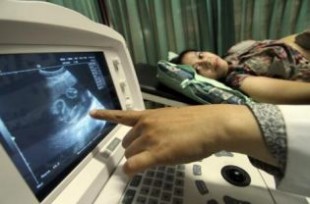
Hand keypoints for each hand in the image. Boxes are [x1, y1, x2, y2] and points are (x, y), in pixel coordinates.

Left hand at [90, 105, 276, 175]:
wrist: (211, 125)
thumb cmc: (197, 121)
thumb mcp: (172, 119)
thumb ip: (158, 126)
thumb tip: (152, 137)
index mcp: (148, 115)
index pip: (123, 115)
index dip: (105, 115)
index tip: (92, 113)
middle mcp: (145, 125)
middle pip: (127, 143)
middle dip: (134, 150)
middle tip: (150, 153)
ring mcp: (150, 139)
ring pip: (131, 154)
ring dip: (138, 159)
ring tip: (157, 158)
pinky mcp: (156, 153)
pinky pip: (134, 164)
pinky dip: (131, 169)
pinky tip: (133, 171)